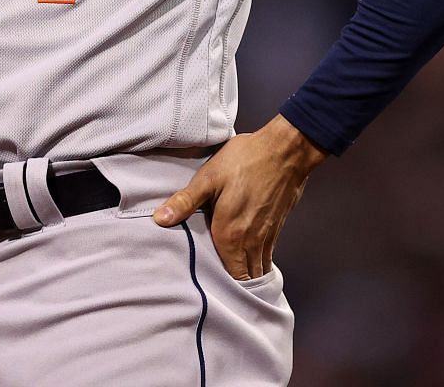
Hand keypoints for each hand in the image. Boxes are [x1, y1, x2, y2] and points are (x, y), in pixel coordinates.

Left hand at [152, 115, 329, 279]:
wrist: (285, 150)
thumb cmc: (245, 160)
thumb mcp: (208, 177)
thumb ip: (185, 202)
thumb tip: (159, 219)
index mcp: (230, 234)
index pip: (229, 277)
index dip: (221, 289)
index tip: (208, 292)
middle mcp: (250, 241)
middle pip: (246, 278)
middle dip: (235, 289)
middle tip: (220, 293)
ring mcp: (267, 236)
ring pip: (259, 269)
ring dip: (250, 278)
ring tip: (235, 284)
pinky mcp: (277, 227)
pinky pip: (268, 256)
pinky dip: (260, 264)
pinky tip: (251, 260)